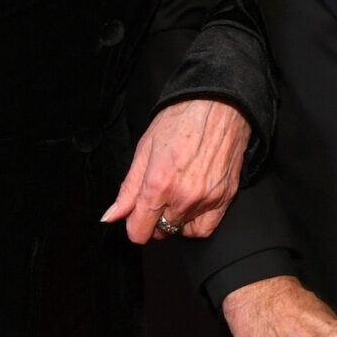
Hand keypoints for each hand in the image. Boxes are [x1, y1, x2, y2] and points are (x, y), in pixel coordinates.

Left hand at [104, 98, 249, 241]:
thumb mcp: (144, 149)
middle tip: (159, 194)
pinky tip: (192, 205)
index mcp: (158, 184)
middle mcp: (183, 197)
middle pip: (160, 231)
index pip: (139, 232)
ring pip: (182, 229)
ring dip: (175, 219)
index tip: (137, 214)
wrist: (218, 104)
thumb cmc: (180, 119)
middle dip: (154, 218)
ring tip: (177, 196)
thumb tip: (111, 217)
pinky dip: (196, 223)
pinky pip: (206, 228)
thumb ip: (128, 188)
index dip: (134, 224)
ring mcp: (207, 199)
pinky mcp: (225, 198)